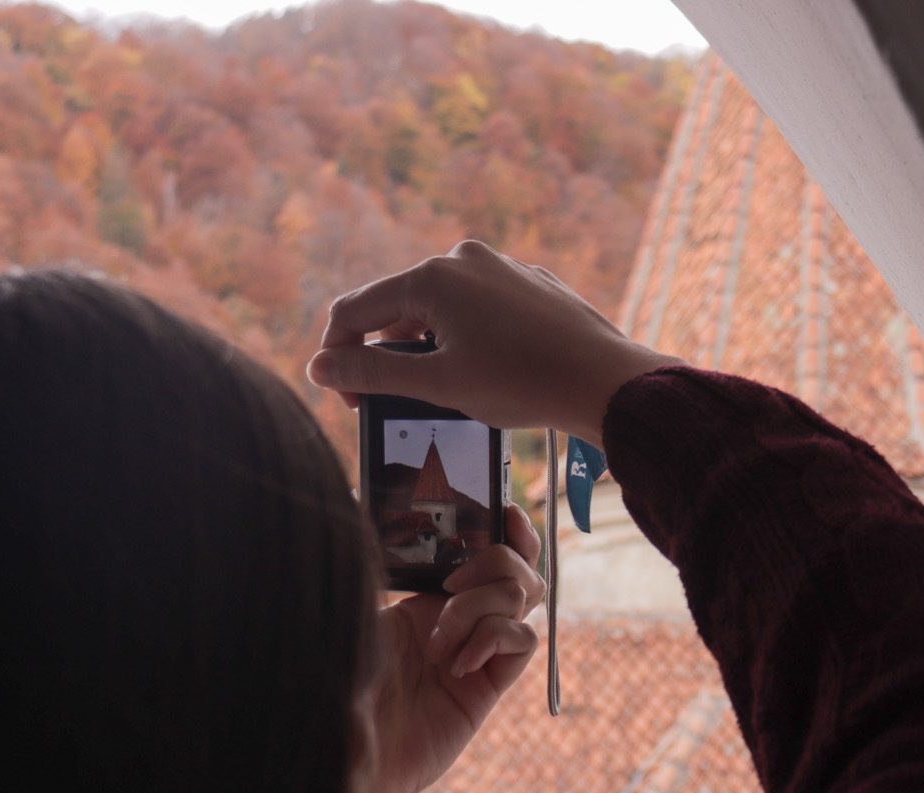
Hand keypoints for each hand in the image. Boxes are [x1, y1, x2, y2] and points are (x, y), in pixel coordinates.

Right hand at [306, 240, 677, 449]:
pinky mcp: (531, 284)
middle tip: (391, 403)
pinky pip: (482, 309)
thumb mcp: (437, 384)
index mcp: (431, 277)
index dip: (337, 356)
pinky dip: (468, 339)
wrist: (605, 380)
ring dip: (428, 348)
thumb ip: (371, 375)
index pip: (355, 310)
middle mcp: (463, 258)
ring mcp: (501, 267)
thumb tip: (318, 368)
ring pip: (442, 309)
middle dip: (386, 354)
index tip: (345, 399)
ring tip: (444, 393)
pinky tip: (488, 375)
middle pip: (398, 307)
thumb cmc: (522, 382)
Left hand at [368, 504, 544, 792]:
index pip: (484, 547)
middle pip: (517, 567)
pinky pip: (522, 642)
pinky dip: (496, 638)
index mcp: (425, 593)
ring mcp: (477, 651)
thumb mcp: (349, 609)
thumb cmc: (334, 681)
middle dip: (500, 558)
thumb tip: (360, 499)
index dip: (505, 525)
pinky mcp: (488, 688)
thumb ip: (364, 560)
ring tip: (440, 642)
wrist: (342, 753)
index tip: (503, 509)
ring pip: (522, 598)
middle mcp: (459, 618)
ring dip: (483, 605)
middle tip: (455, 582)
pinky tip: (458, 663)